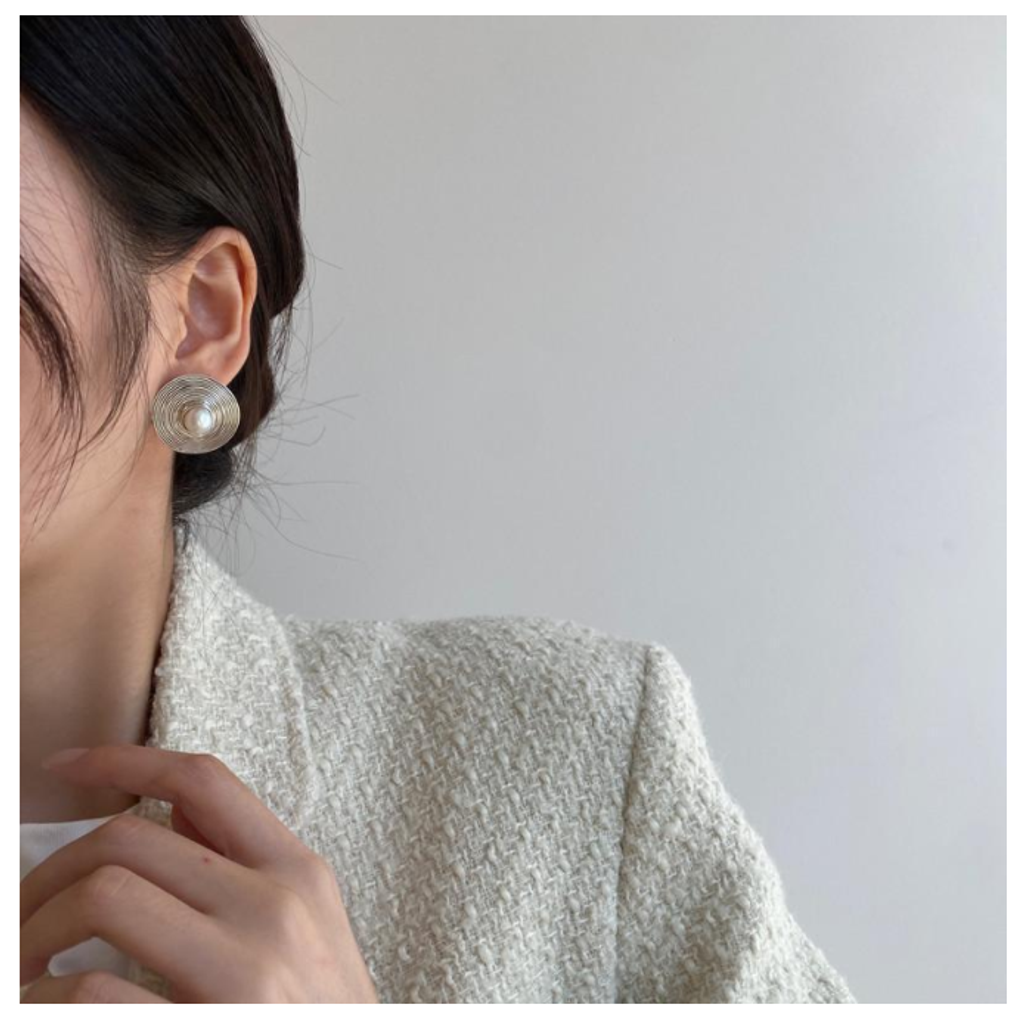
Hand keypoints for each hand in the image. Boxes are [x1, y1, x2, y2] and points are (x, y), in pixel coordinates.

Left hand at [20, 745, 378, 1002]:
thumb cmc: (322, 1013)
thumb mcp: (308, 926)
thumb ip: (244, 866)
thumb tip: (174, 813)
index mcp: (298, 871)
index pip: (204, 781)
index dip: (123, 759)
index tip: (62, 765)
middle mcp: (276, 905)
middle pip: (130, 838)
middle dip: (51, 869)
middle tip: (24, 912)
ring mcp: (246, 969)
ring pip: (106, 894)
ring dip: (37, 926)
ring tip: (27, 962)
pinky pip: (95, 992)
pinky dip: (47, 998)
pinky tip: (47, 1006)